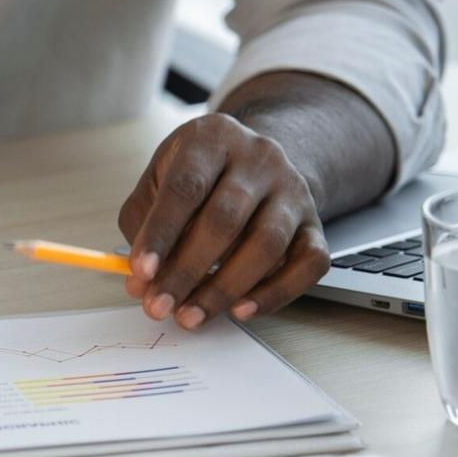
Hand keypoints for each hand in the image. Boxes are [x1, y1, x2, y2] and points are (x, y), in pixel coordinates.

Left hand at [118, 113, 330, 328]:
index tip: (141, 273)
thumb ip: (143, 231)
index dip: (162, 233)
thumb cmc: (193, 179)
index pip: (186, 187)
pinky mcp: (316, 222)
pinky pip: (310, 263)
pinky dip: (276, 292)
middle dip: (187, 270)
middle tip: (160, 306)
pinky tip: (241, 311)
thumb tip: (141, 285)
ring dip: (224, 289)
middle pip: (226, 219)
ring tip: (191, 316)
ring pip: (268, 243)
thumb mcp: (156, 185)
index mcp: (212, 139)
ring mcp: (292, 189)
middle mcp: (259, 158)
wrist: (252, 162)